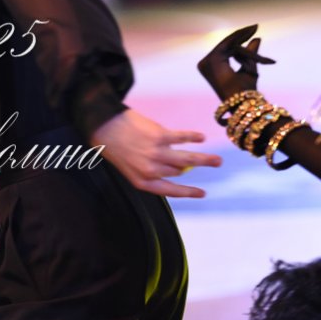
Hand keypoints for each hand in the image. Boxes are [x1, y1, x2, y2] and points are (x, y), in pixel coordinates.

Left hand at [91, 109, 221, 197]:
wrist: (103, 125)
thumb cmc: (114, 146)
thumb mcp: (129, 166)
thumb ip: (151, 170)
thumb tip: (179, 168)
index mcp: (142, 182)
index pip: (171, 191)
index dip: (188, 192)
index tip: (203, 193)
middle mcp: (151, 170)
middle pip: (179, 171)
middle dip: (195, 166)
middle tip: (215, 163)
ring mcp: (156, 153)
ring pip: (188, 159)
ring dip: (205, 159)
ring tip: (217, 160)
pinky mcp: (160, 136)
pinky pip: (182, 138)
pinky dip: (193, 137)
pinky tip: (201, 137)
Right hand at [197, 24, 275, 99]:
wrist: (243, 103)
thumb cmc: (245, 92)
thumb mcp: (249, 68)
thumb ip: (250, 54)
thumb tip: (257, 39)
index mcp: (209, 68)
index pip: (224, 50)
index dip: (238, 39)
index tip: (253, 28)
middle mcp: (204, 64)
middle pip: (226, 45)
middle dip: (241, 37)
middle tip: (255, 26)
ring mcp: (206, 62)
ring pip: (228, 45)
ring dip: (242, 41)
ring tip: (254, 32)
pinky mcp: (211, 60)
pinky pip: (227, 45)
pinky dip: (239, 40)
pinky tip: (249, 31)